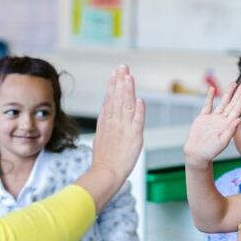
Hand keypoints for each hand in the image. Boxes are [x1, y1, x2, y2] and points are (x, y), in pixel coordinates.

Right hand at [90, 66, 145, 182]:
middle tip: (122, 67)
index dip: (114, 84)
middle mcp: (115, 123)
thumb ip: (104, 120)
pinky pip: (137, 123)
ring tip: (129, 77)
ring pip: (126, 107)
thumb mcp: (100, 135)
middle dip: (120, 82)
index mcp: (107, 122)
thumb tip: (104, 105)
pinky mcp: (134, 138)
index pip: (111, 99)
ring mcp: (124, 130)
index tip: (116, 72)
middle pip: (118, 99)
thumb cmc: (104, 159)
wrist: (106, 174)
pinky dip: (139, 112)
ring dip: (128, 91)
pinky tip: (139, 100)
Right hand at [183, 82, 240, 166]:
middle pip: (232, 104)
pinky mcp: (203, 118)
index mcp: (228, 125)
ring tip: (233, 83)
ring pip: (222, 102)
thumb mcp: (222, 141)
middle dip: (238, 94)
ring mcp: (213, 118)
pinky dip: (209, 97)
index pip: (237, 109)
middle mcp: (222, 120)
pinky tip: (212, 89)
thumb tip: (239, 119)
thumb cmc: (211, 151)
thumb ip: (231, 130)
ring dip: (227, 93)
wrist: (197, 153)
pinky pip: (207, 105)